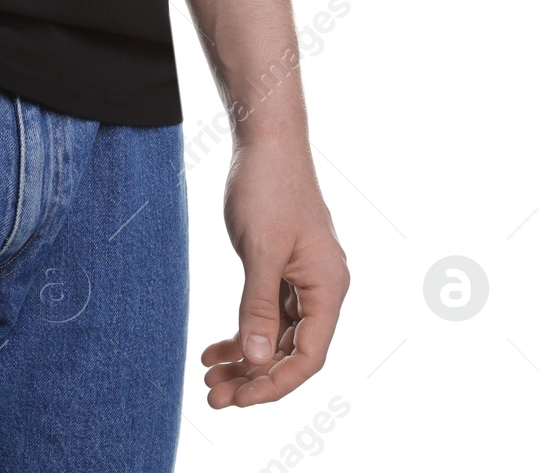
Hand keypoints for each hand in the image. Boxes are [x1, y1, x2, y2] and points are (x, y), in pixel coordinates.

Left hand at [201, 138, 348, 407]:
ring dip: (246, 358)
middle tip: (214, 396)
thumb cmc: (268, 188)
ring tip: (210, 377)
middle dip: (254, 377)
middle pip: (292, 352)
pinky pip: (268, 313)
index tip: (237, 399)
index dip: (273, 384)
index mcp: (328, 288)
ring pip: (277, 335)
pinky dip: (244, 331)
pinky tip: (215, 348)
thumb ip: (258, 307)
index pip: (307, 357)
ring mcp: (303, 278)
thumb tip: (258, 361)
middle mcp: (322, 289)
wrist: (266, 140)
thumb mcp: (260, 251)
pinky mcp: (283, 267)